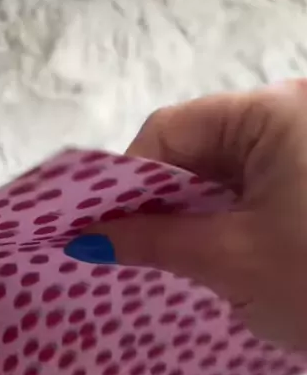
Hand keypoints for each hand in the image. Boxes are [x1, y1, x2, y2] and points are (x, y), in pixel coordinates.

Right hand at [66, 80, 306, 352]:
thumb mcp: (229, 261)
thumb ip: (153, 241)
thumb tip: (89, 238)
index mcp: (273, 114)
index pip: (172, 131)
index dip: (127, 180)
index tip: (102, 228)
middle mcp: (293, 116)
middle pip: (197, 151)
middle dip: (159, 203)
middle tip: (126, 250)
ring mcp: (306, 151)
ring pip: (223, 177)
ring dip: (191, 218)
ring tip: (165, 261)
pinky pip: (252, 193)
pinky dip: (225, 224)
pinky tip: (209, 258)